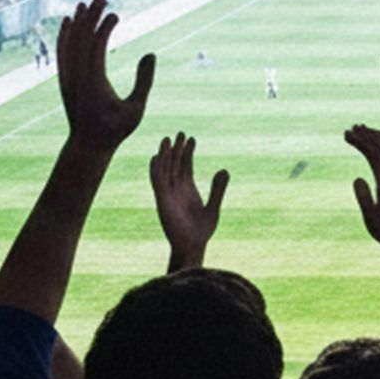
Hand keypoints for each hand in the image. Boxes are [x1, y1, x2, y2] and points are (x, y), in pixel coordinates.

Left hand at [56, 0, 153, 151]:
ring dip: (78, 22)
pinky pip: (62, 53)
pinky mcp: (64, 80)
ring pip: (69, 44)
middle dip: (90, 17)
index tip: (116, 15)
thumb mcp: (136, 109)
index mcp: (92, 84)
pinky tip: (68, 22)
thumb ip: (144, 81)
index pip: (95, 48)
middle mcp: (76, 78)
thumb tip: (150, 53)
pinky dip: (64, 36)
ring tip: (86, 3)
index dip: (104, 29)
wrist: (87, 144)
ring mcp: (67, 79)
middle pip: (81, 40)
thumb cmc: (115, 129)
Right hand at [149, 132, 228, 271]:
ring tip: (167, 139)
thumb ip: (218, 189)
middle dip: (176, 149)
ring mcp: (167, 194)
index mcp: (188, 189)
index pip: (186, 166)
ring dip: (165, 155)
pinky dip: (155, 170)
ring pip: (165, 170)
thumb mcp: (213, 207)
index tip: (191, 138)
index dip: (188, 152)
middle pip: (174, 164)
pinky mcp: (162, 201)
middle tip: (180, 132)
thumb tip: (224, 169)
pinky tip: (155, 157)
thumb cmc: (201, 230)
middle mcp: (176, 189)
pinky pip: (157, 182)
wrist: (192, 246)